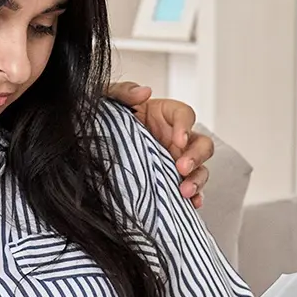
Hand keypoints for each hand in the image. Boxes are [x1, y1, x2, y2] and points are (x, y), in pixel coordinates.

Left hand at [108, 82, 213, 207]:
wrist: (94, 144)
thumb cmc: (108, 119)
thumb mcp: (109, 99)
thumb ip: (124, 92)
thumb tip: (143, 92)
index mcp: (165, 115)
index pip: (185, 114)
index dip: (185, 126)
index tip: (177, 139)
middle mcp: (175, 138)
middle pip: (202, 144)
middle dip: (196, 156)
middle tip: (181, 167)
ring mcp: (175, 161)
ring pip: (200, 169)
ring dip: (197, 180)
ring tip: (184, 191)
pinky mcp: (171, 180)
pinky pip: (190, 190)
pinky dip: (195, 197)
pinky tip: (191, 204)